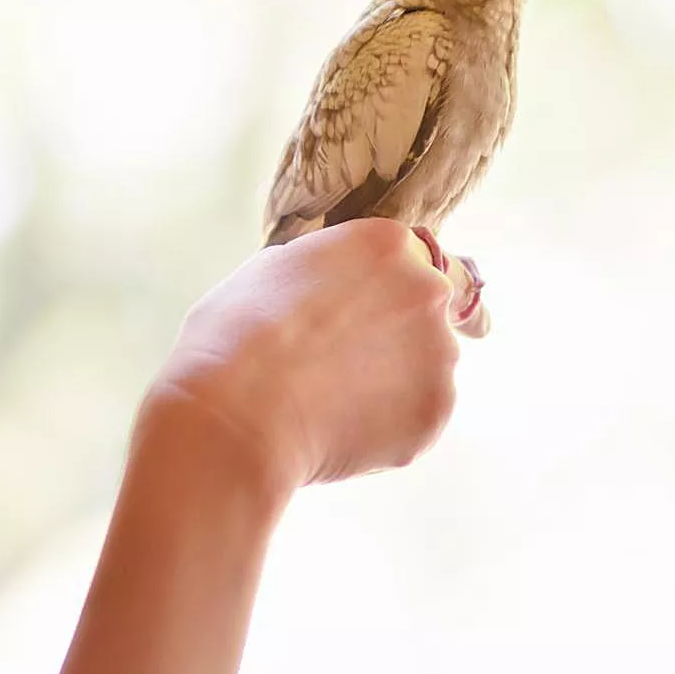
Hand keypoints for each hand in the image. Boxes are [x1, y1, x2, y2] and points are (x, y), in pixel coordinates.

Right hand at [135, 218, 485, 497]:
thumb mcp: (273, 269)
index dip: (387, 288)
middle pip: (426, 312)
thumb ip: (327, 270)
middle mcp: (426, 291)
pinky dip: (387, 427)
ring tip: (328, 402)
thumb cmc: (235, 336)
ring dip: (392, 383)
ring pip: (425, 369)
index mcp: (386, 244)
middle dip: (394, 335)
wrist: (235, 415)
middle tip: (337, 364)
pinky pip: (417, 417)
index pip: (414, 258)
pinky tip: (337, 428)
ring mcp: (439, 354)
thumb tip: (336, 287)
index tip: (366, 313)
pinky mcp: (436, 411)